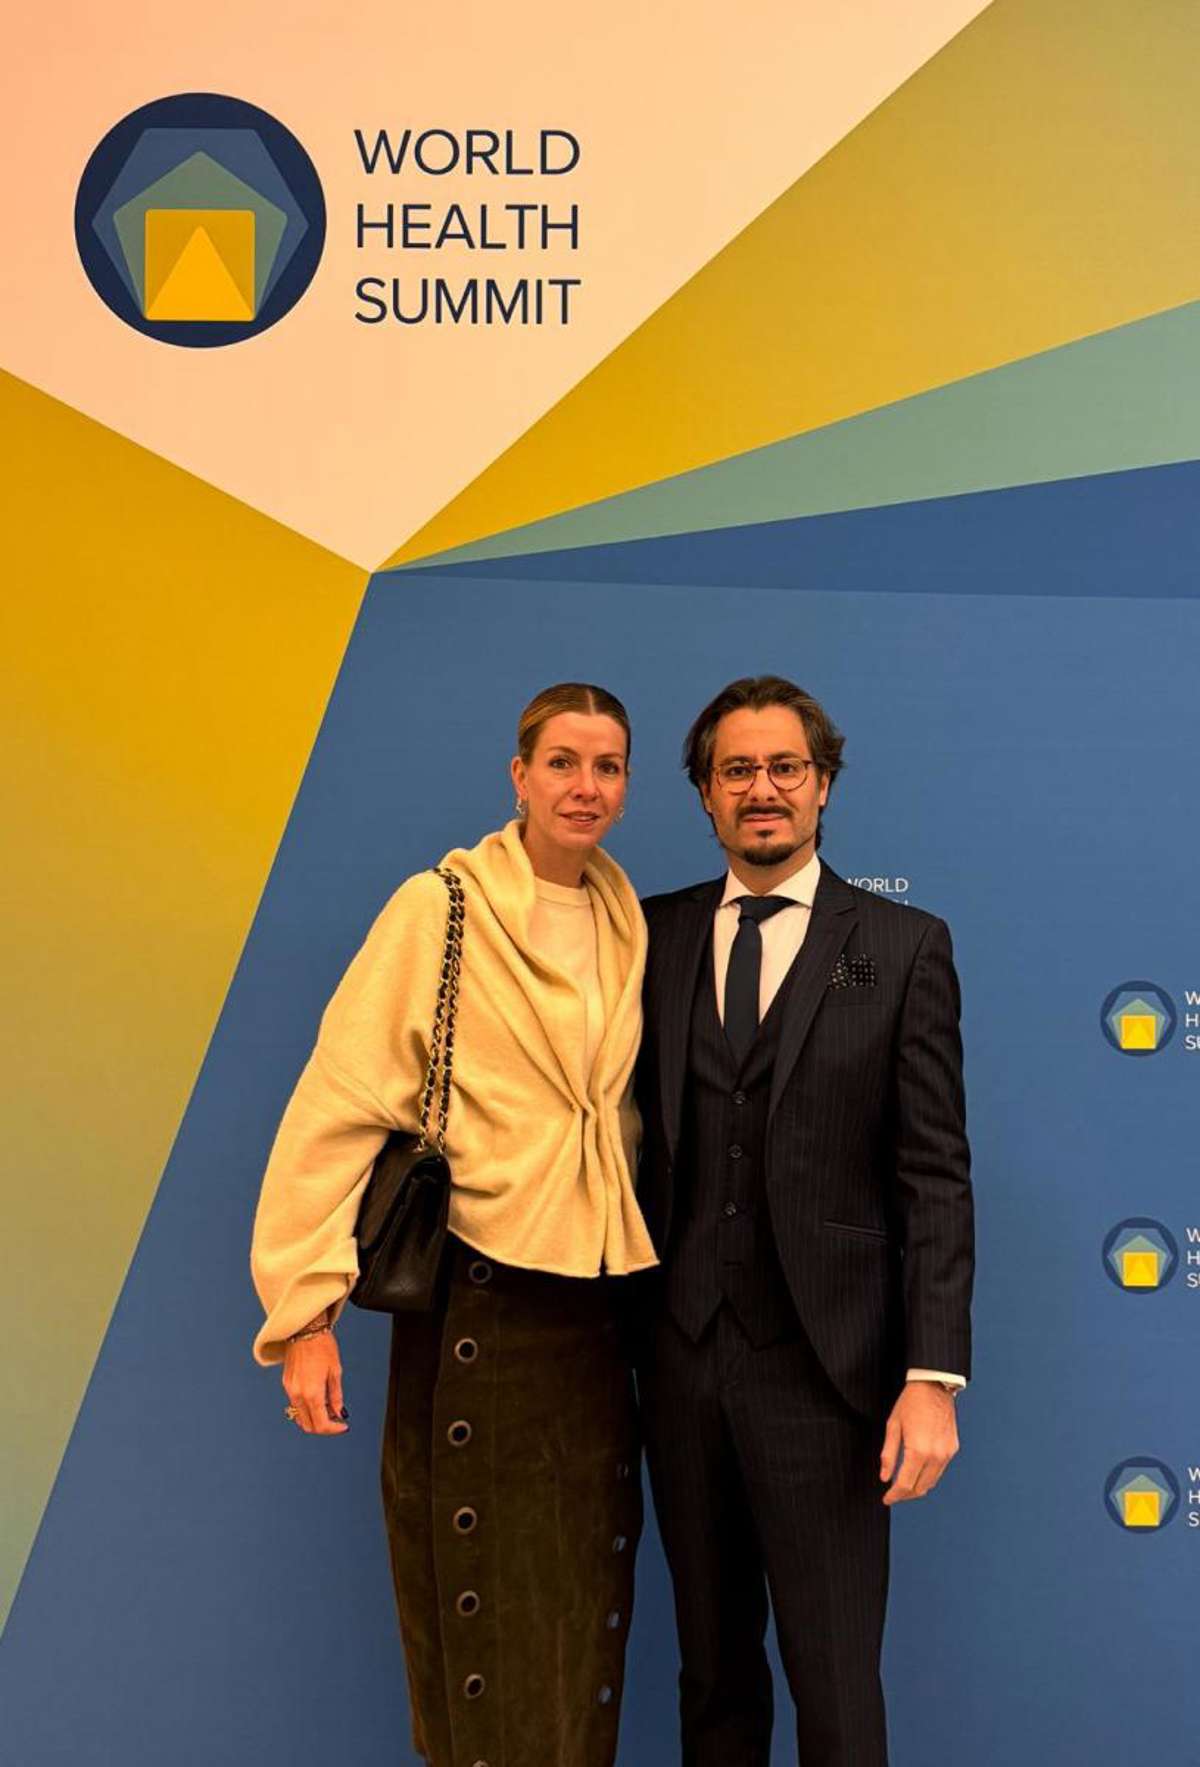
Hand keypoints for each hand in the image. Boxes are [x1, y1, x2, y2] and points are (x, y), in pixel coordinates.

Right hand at [282, 1331, 348, 1435]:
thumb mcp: (335, 1371)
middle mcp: (297, 1394)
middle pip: (308, 1425)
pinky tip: (318, 1399)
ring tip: (329, 1408)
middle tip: (337, 1420)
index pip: (321, 1424)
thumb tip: (339, 1413)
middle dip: (323, 1427)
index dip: (333, 1429)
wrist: (305, 1329)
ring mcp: (289, 1390)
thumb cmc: (322, 1346)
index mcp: (312, 1393)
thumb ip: (336, 1396)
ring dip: (314, 1418)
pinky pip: (295, 1404)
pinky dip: (306, 1408)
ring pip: (300, 1416)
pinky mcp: (286, 1384)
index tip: (343, 1426)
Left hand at [879, 1381, 957, 1505]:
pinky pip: (940, 1470)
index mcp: (918, 1451)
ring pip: (931, 1482)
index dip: (894, 1495)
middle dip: (905, 1495)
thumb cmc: (911, 1403)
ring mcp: (946, 1454)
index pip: (905, 1484)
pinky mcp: (952, 1449)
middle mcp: (935, 1456)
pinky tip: (918, 1472)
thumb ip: (888, 1455)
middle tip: (893, 1494)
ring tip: (904, 1486)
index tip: (886, 1499)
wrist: (935, 1386)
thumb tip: (885, 1477)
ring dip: (917, 1488)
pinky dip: (928, 1476)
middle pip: (920, 1488)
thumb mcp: (893, 1426)